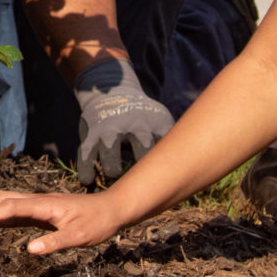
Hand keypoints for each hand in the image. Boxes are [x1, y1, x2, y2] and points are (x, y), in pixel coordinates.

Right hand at [0, 188, 129, 254]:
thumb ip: (56, 242)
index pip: (13, 207)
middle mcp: (35, 201)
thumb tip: (30, 250)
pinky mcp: (36, 212)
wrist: (110, 209)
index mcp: (44, 205)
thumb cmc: (96, 223)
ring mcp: (34, 205)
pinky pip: (9, 210)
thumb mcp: (80, 236)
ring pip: (1, 200)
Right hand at [70, 57, 172, 185]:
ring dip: (112, 166)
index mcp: (155, 123)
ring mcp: (110, 129)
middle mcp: (133, 125)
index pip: (168, 144)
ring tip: (114, 178)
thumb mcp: (161, 121)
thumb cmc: (144, 118)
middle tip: (144, 182)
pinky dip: (87, 169)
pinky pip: (86, 154)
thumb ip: (172, 144)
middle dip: (143, 161)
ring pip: (110, 148)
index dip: (171, 163)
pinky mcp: (91, 135)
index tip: (172, 180)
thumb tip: (190, 174)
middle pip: (141, 144)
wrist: (113, 94)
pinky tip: (88, 182)